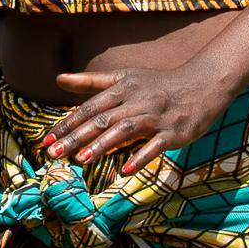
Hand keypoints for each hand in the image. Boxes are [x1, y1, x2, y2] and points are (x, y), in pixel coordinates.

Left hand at [47, 55, 234, 176]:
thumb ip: (90, 82)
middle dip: (76, 137)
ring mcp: (155, 117)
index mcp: (121, 88)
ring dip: (102, 145)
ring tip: (80, 160)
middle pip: (101, 119)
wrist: (202, 84)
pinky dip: (140, 157)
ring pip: (124, 130)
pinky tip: (125, 170)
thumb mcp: (124, 77)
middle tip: (53, 153)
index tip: (46, 140)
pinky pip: (155, 145)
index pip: (89, 108)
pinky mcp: (173, 132)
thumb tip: (58, 79)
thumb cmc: (157, 84)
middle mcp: (136, 101)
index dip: (67, 124)